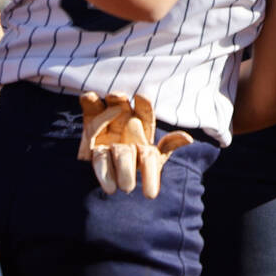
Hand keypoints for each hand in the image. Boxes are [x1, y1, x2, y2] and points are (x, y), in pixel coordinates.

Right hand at [78, 92, 195, 198]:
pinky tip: (88, 95)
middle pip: (120, 105)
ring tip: (93, 96)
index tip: (141, 97)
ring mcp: (106, 123)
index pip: (144, 111)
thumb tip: (188, 138)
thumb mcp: (156, 159)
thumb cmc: (141, 163)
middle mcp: (123, 118)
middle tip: (118, 95)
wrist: (119, 180)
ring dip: (100, 104)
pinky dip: (88, 103)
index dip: (143, 104)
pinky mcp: (89, 130)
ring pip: (103, 109)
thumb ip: (168, 146)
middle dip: (118, 99)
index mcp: (142, 123)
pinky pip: (89, 114)